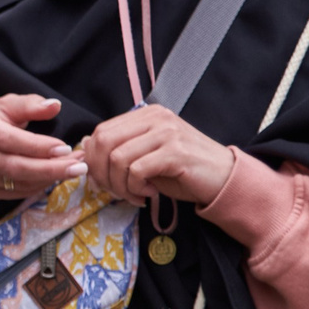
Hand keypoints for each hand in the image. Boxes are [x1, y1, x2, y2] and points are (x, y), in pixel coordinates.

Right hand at [0, 94, 85, 200]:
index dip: (38, 146)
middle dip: (50, 169)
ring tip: (73, 170)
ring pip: (16, 183)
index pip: (8, 139)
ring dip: (48, 179)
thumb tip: (54, 106)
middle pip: (14, 166)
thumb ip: (30, 105)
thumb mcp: (6, 105)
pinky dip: (38, 187)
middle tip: (78, 167)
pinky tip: (54, 178)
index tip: (66, 148)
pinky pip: (14, 193)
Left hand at [78, 105, 235, 207]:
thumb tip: (84, 145)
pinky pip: (136, 171)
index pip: (101, 132)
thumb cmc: (184, 171)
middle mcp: (156, 117)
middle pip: (104, 142)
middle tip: (115, 191)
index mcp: (146, 114)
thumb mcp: (146, 156)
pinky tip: (149, 193)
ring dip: (119, 185)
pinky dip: (135, 188)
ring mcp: (166, 132)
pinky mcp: (175, 152)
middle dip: (101, 173)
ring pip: (117, 158)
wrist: (225, 180)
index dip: (93, 160)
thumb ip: (120, 149)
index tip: (103, 181)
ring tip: (135, 195)